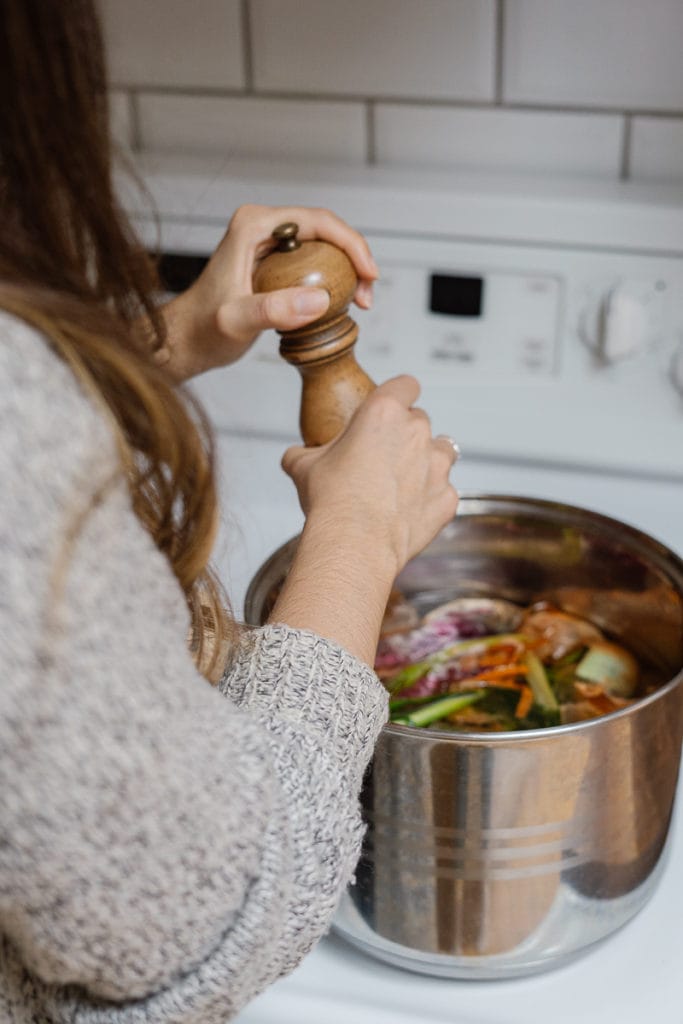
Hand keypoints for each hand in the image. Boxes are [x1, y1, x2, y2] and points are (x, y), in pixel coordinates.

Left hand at [154, 205, 377, 381]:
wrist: (186, 342)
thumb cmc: (202, 330)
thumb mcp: (237, 321)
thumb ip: (274, 310)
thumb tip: (321, 300)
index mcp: (253, 225)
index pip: (317, 221)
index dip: (352, 244)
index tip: (369, 275)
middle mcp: (262, 226)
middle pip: (326, 231)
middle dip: (355, 259)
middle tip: (366, 297)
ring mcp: (268, 244)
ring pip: (323, 246)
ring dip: (348, 270)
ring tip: (360, 303)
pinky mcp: (273, 263)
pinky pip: (313, 263)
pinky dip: (333, 280)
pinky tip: (342, 305)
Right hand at [268, 377, 459, 664]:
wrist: (353, 543)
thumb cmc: (330, 500)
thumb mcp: (303, 467)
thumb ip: (303, 453)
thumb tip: (295, 457)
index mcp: (384, 412)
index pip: (405, 385)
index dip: (398, 394)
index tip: (390, 407)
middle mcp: (417, 432)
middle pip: (420, 420)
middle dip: (404, 434)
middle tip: (381, 457)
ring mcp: (437, 466)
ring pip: (442, 451)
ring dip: (426, 461)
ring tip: (401, 482)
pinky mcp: (447, 498)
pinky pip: (444, 492)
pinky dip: (430, 499)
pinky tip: (407, 513)